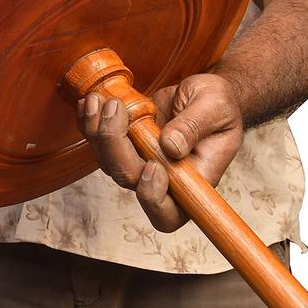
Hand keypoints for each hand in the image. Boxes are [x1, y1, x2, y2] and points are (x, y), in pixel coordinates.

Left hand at [76, 73, 244, 231]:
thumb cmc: (217, 104)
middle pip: (128, 180)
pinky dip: (89, 123)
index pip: (168, 213)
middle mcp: (164, 178)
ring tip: (101, 99)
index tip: (154, 165)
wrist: (204, 93)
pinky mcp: (125, 144)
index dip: (153, 198)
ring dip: (97, 131)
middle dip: (113, 144)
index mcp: (195, 179)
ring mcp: (141, 162)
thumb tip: (171, 145)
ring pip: (108, 161)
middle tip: (116, 107)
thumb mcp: (215, 106)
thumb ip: (194, 125)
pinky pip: (99, 143)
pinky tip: (91, 102)